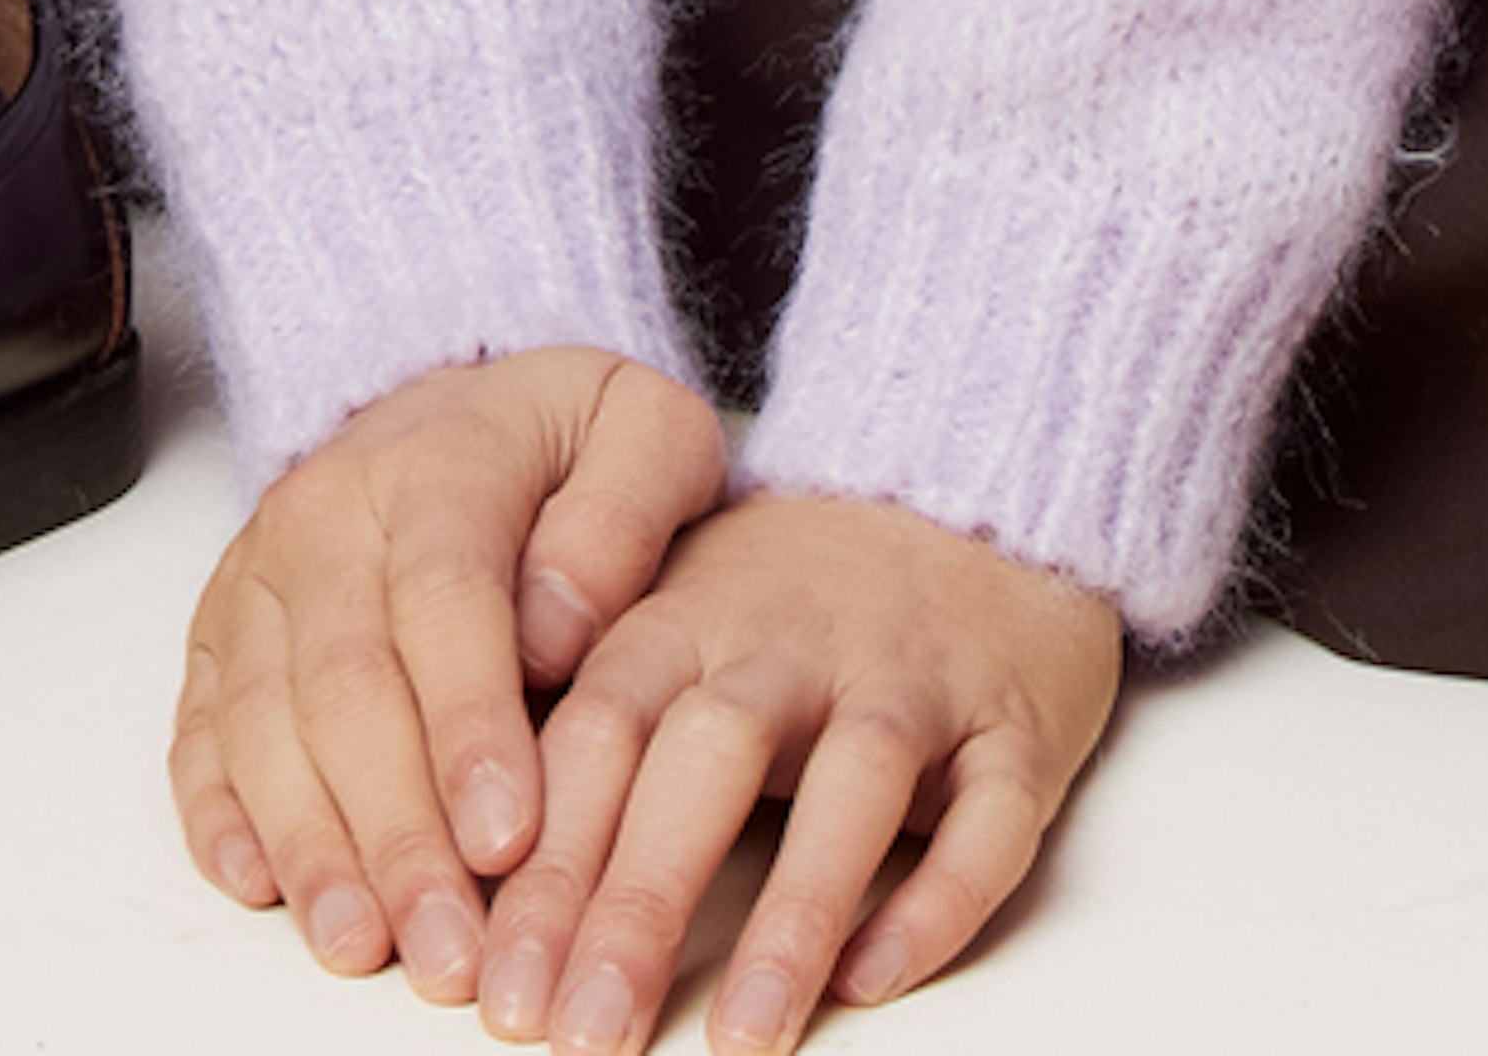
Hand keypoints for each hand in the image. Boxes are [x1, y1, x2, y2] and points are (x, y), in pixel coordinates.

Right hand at [174, 347, 728, 1002]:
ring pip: (267, 723)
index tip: (508, 838)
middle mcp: (327, 512)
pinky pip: (201, 733)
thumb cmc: (565, 448)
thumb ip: (626, 512)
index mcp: (438, 457)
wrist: (461, 413)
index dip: (470, 727)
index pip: (445, 600)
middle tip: (450, 944)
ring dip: (315, 847)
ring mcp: (259, 577)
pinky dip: (223, 817)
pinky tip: (265, 886)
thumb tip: (560, 627)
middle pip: (348, 684)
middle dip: (399, 831)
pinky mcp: (217, 637)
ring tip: (366, 945)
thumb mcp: (648, 434)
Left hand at [477, 484, 1122, 1049]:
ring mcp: (914, 675)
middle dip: (639, 900)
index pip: (599, 735)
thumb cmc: (800, 594)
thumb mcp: (679, 621)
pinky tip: (880, 975)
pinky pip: (991, 814)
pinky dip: (940, 898)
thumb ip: (590, 726)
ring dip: (794, 913)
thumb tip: (468, 889)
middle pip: (708, 758)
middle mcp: (796, 637)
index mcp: (690, 616)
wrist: (985, 487)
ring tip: (739, 1040)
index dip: (544, 861)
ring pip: (855, 785)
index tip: (494, 983)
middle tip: (581, 1035)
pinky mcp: (1019, 720)